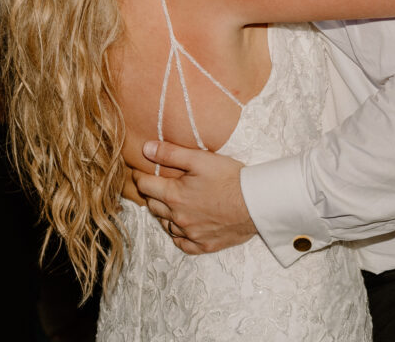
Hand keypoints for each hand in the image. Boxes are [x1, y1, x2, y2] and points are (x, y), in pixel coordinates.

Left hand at [134, 141, 255, 253]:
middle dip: (151, 194)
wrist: (256, 203)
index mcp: (174, 196)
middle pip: (153, 206)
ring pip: (166, 225)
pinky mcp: (204, 245)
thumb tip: (145, 148)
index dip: (140, 177)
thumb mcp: (199, 159)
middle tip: (154, 184)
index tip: (139, 172)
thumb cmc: (229, 178)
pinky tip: (181, 226)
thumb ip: (170, 153)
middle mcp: (178, 218)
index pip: (145, 186)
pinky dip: (178, 234)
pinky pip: (182, 243)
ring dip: (164, 213)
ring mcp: (191, 234)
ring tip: (169, 202)